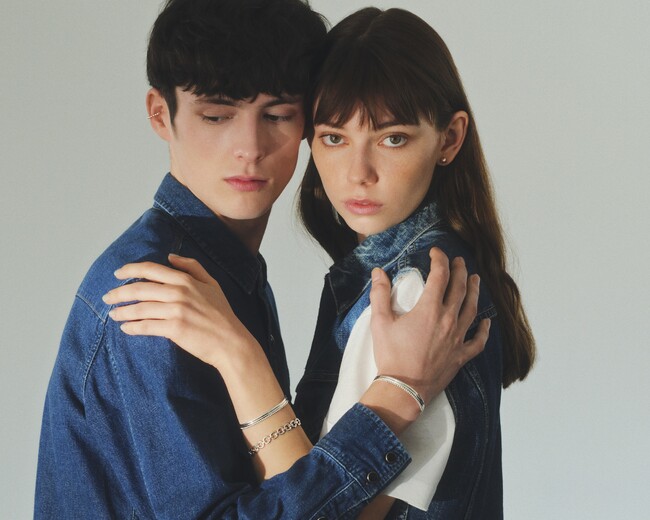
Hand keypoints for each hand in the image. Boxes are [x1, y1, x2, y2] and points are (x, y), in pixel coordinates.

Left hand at [103, 254, 259, 368]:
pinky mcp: (175, 329)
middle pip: (140, 289)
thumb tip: (170, 257)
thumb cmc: (222, 314)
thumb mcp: (212, 284)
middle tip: (107, 297)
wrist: (231, 342)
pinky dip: (132, 327)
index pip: (151, 270)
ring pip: (140, 308)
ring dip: (122, 311)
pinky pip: (146, 326)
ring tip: (113, 314)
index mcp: (186, 280)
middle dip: (119, 292)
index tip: (117, 274)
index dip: (130, 270)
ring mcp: (177, 311)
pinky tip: (126, 328)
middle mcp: (179, 293)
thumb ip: (192, 267)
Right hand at [369, 248, 489, 405]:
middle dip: (460, 270)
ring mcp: (457, 338)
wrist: (404, 388)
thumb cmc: (391, 356)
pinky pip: (478, 341)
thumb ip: (380, 294)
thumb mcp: (380, 322)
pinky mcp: (461, 356)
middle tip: (459, 261)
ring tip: (475, 279)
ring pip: (472, 309)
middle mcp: (448, 320)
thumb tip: (378, 273)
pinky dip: (484, 330)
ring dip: (474, 291)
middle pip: (460, 288)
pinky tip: (486, 322)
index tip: (436, 252)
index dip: (439, 259)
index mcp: (429, 309)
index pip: (440, 275)